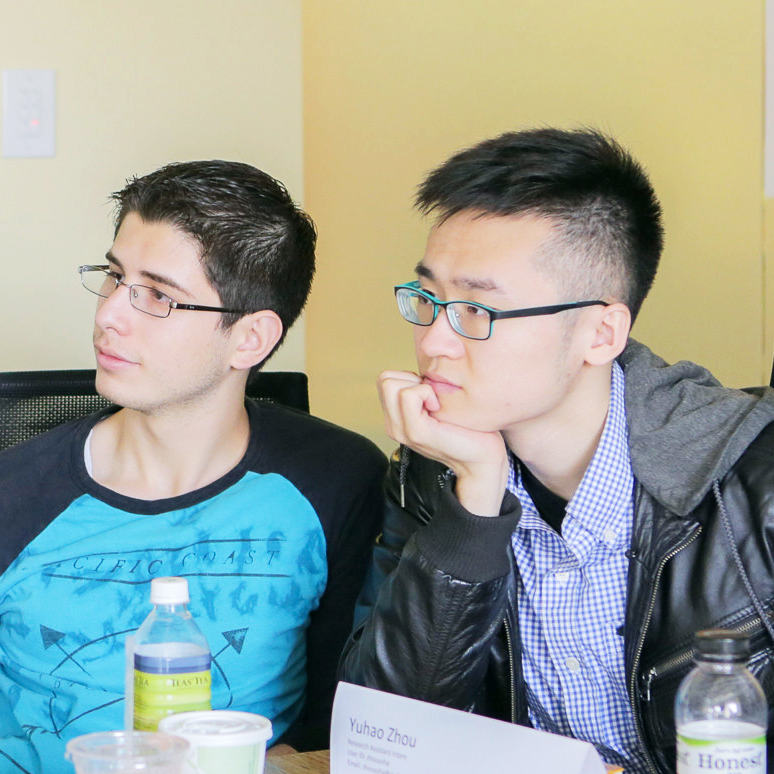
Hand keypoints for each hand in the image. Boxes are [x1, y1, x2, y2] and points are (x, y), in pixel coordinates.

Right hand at [378, 370, 508, 515]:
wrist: (483, 458)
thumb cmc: (468, 428)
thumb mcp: (439, 404)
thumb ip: (423, 390)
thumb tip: (425, 367)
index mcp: (397, 419)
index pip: (385, 379)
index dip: (409, 377)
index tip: (431, 393)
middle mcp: (394, 426)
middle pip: (384, 379)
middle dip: (411, 379)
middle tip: (434, 397)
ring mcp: (402, 431)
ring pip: (390, 384)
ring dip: (419, 386)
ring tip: (437, 404)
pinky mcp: (416, 432)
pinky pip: (408, 395)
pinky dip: (426, 392)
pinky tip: (439, 408)